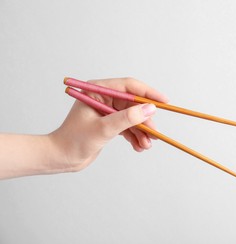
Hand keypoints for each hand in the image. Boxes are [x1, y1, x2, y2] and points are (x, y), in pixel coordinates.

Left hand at [50, 77, 168, 171]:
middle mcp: (104, 98)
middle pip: (133, 104)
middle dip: (145, 120)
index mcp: (98, 90)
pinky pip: (128, 127)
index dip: (148, 93)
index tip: (164, 101)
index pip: (129, 86)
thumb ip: (128, 118)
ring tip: (146, 145)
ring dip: (141, 131)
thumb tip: (150, 109)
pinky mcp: (109, 123)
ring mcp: (107, 111)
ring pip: (132, 117)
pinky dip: (135, 136)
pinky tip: (139, 147)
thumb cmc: (74, 140)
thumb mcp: (104, 129)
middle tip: (154, 133)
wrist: (61, 158)